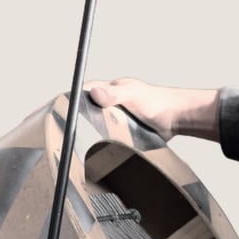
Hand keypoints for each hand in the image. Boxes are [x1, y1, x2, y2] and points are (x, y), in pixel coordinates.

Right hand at [84, 78, 218, 142]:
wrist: (176, 119)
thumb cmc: (157, 101)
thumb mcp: (133, 94)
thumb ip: (114, 94)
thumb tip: (95, 93)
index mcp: (107, 89)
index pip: (82, 93)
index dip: (71, 101)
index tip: (62, 112)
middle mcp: (108, 103)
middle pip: (86, 112)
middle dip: (80, 122)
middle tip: (74, 133)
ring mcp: (114, 118)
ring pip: (96, 127)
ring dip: (94, 134)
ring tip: (88, 143)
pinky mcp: (121, 132)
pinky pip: (108, 138)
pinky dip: (106, 143)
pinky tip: (103, 149)